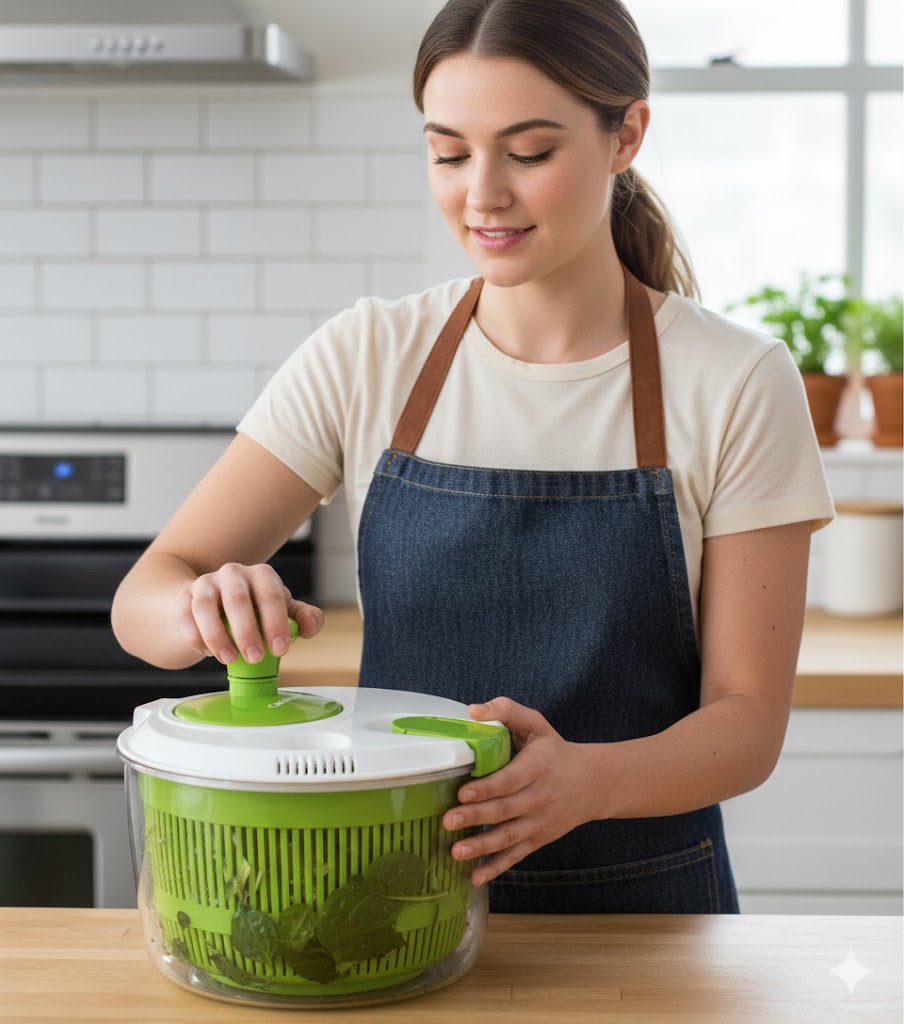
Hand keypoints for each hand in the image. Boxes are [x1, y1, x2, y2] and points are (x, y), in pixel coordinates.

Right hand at [175, 562, 323, 664]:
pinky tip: (206, 652)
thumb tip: (309, 626)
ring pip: (205, 606)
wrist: (216, 603)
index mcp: (262, 575)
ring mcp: (206, 583)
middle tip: (255, 658)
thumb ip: (303, 618)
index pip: (271, 595)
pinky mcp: (184, 597)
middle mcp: (233, 573)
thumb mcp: (282, 611)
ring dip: (217, 635)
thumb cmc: (255, 609)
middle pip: (238, 600)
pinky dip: (195, 636)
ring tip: (229, 659)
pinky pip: (184, 615)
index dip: (276, 623)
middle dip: (247, 631)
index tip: (280, 649)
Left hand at [442, 697, 598, 884]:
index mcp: (537, 767)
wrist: (593, 783)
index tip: (462, 792)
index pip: (509, 780)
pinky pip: (516, 855)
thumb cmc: (555, 751)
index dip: (486, 787)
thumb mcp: (536, 724)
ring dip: (481, 847)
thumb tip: (473, 711)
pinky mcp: (538, 838)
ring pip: (508, 837)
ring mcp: (539, 822)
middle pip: (504, 810)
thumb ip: (506, 711)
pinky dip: (497, 868)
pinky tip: (476, 877)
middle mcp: (539, 797)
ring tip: (456, 852)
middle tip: (448, 821)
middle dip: (475, 817)